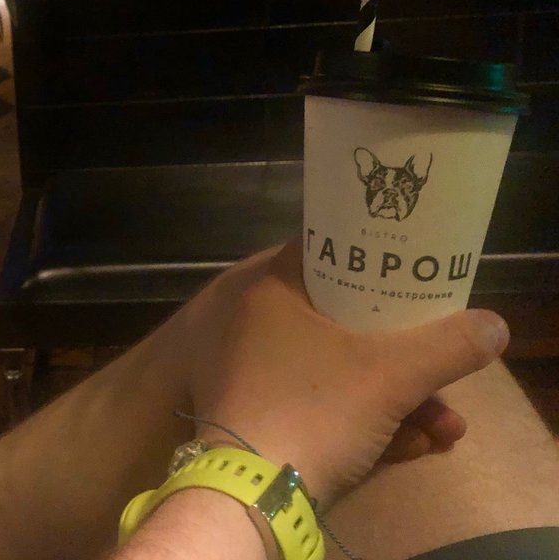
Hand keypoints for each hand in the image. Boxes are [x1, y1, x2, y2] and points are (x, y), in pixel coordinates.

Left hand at [186, 241, 508, 509]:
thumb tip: (495, 325)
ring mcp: (259, 373)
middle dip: (404, 353)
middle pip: (344, 322)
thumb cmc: (314, 408)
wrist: (255, 494)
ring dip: (397, 397)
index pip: (327, 256)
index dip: (373, 264)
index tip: (411, 280)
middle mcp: (259, 325)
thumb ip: (446, 346)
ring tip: (444, 427)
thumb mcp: (390, 375)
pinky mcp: (265, 415)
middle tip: (441, 368)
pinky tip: (414, 446)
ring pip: (339, 370)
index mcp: (274, 292)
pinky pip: (322, 403)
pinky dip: (366, 420)